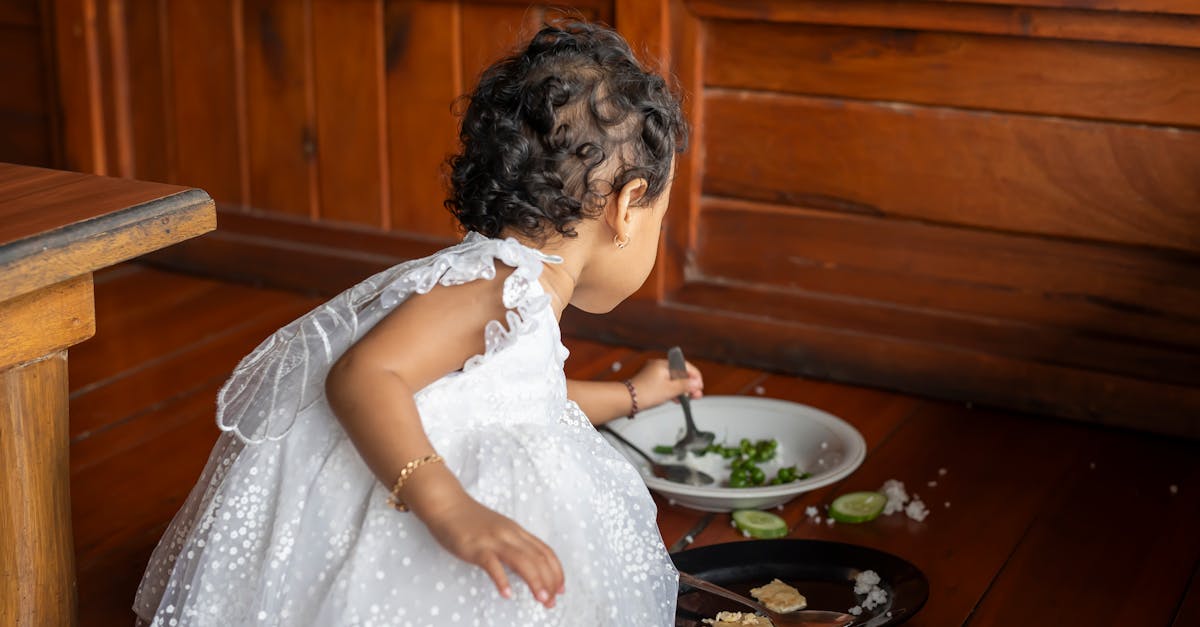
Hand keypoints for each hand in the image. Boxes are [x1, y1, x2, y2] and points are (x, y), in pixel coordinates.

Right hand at [420, 494, 563, 607]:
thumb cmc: (471, 521)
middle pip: (538, 558)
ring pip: (522, 561)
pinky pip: (492, 564)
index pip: (545, 552)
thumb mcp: (499, 531)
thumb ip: (513, 546)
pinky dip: (502, 580)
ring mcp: (493, 540)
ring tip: (541, 599)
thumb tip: (527, 567)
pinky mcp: (476, 547)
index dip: (556, 571)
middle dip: (549, 581)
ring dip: (535, 582)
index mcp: (517, 532)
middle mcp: (510, 535)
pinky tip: (507, 594)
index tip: (560, 588)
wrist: (447, 504)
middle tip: (552, 602)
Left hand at [629, 358, 703, 409]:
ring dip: (681, 389)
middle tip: (696, 394)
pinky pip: (664, 384)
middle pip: (679, 373)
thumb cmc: (645, 393)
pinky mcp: (648, 382)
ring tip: (688, 398)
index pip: (685, 366)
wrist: (626, 400)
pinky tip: (676, 398)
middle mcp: (657, 366)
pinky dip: (672, 390)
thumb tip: (697, 383)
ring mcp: (652, 374)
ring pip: (672, 379)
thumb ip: (686, 385)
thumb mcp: (670, 390)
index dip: (695, 377)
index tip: (700, 386)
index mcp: (663, 364)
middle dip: (689, 384)